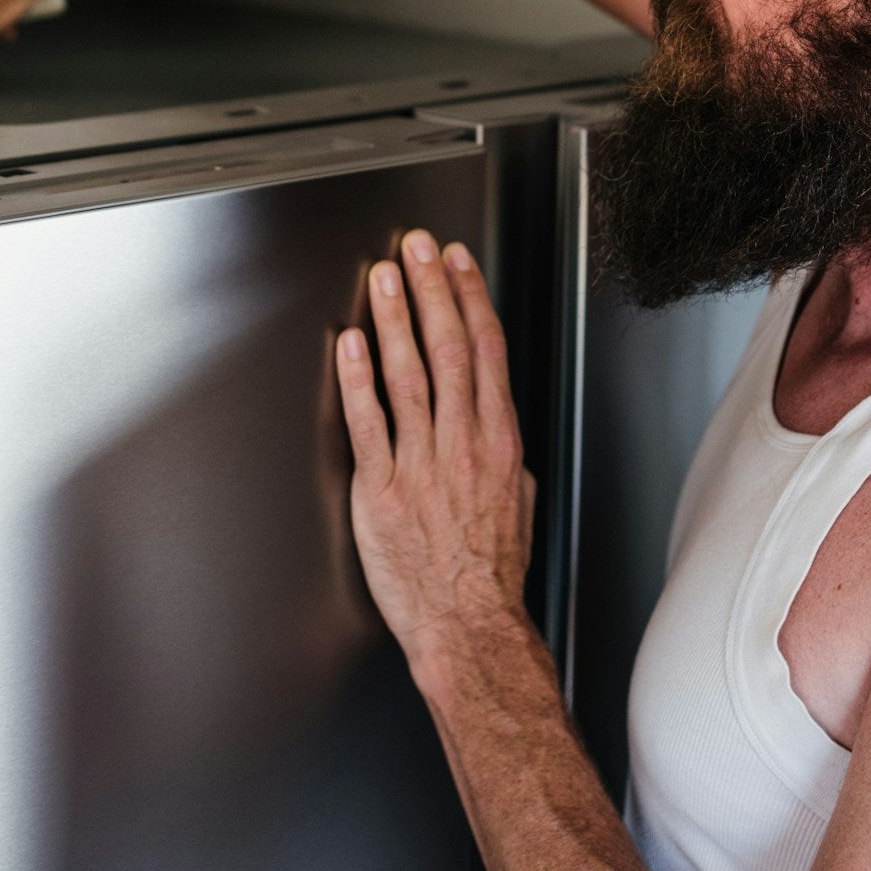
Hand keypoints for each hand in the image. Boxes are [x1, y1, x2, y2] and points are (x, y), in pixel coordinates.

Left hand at [334, 229, 537, 660]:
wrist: (468, 624)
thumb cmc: (491, 572)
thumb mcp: (519, 502)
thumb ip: (504, 456)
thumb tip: (494, 428)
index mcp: (501, 442)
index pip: (486, 350)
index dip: (470, 298)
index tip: (456, 262)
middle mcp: (465, 444)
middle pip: (449, 347)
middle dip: (432, 289)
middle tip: (416, 246)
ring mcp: (422, 465)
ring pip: (408, 374)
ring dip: (395, 318)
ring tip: (382, 277)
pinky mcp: (382, 490)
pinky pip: (369, 423)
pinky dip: (359, 379)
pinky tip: (351, 344)